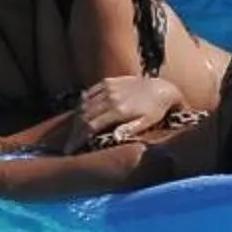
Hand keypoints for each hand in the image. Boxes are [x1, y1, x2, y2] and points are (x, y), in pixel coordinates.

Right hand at [58, 75, 181, 150]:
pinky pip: (88, 94)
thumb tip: (114, 138)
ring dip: (76, 120)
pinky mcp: (108, 81)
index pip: (90, 126)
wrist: (162, 89)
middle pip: (83, 116)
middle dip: (74, 133)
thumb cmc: (156, 111)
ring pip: (83, 105)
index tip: (70, 150)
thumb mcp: (148, 122)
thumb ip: (130, 130)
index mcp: (119, 110)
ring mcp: (108, 87)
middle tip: (68, 146)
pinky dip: (81, 105)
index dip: (78, 139)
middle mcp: (111, 96)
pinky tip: (79, 115)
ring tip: (73, 134)